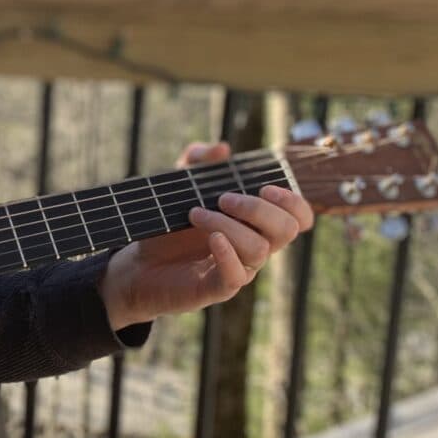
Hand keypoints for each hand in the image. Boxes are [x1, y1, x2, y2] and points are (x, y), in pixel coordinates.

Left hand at [97, 140, 313, 333]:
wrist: (138, 264)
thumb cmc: (168, 226)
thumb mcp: (180, 185)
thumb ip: (198, 161)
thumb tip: (223, 148)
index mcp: (256, 224)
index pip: (298, 218)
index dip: (294, 202)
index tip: (267, 188)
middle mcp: (254, 247)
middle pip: (286, 230)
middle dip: (258, 209)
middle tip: (223, 198)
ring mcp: (238, 269)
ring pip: (258, 250)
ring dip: (228, 225)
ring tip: (195, 214)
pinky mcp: (217, 289)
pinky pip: (236, 276)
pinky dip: (227, 253)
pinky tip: (212, 238)